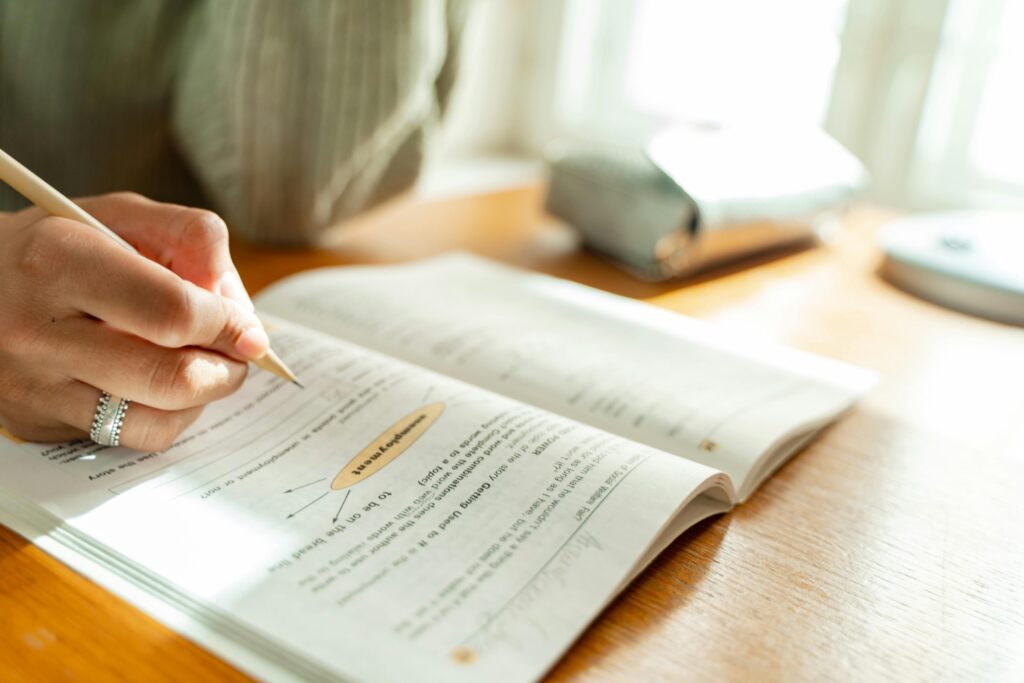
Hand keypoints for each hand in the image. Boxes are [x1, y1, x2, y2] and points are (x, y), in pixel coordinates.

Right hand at [0, 192, 267, 449]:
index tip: (247, 328)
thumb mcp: (120, 215)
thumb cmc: (61, 246)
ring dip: (202, 398)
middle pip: (172, 378)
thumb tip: (237, 307)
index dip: (228, 325)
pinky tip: (159, 386)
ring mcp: (32, 387)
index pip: (173, 313)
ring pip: (156, 421)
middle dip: (227, 369)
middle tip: (237, 354)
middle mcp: (37, 331)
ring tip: (199, 365)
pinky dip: (165, 417)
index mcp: (60, 261)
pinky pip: (128, 439)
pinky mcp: (35, 425)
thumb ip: (191, 240)